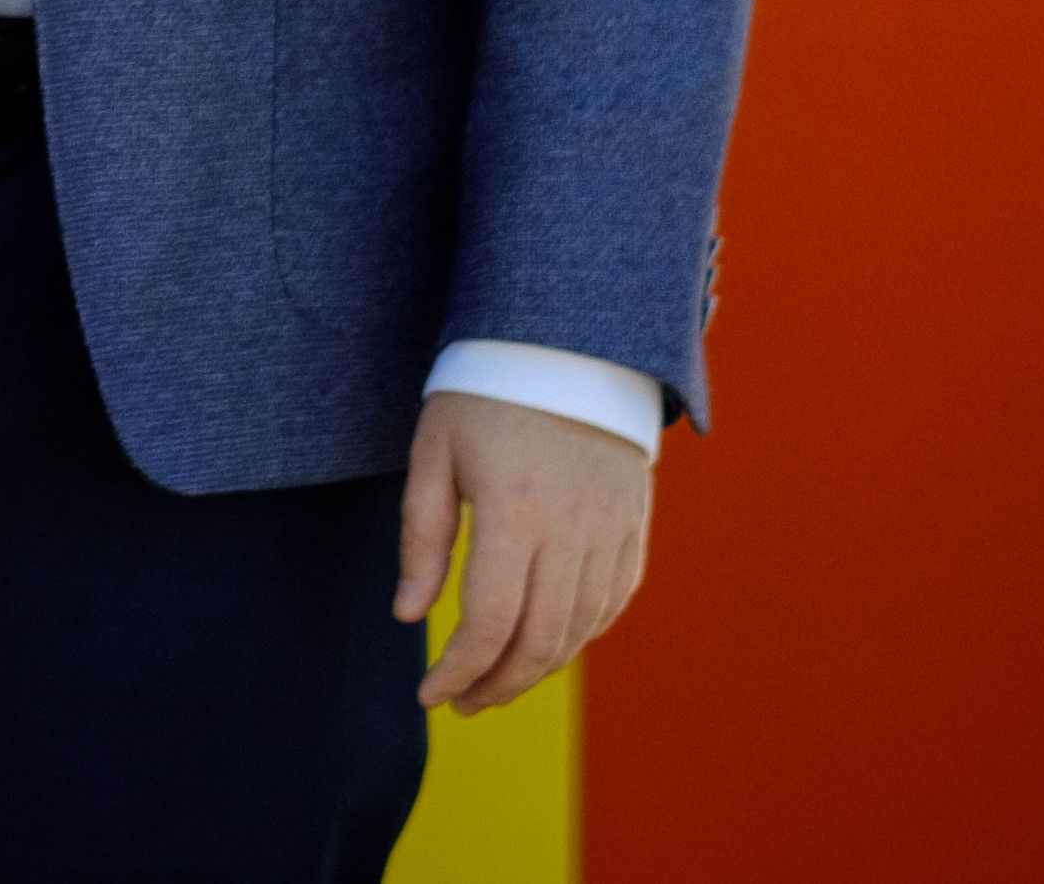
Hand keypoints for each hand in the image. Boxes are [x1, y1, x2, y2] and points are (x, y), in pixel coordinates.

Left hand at [395, 390, 652, 713]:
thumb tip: (410, 615)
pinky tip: (546, 643)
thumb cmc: (486, 391)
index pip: (490, 624)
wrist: (570, 341)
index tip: (431, 695)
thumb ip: (422, 537)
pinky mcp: (633, 527)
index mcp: (515, 512)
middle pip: (540, 643)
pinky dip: (579, 636)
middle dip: (496, 686)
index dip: (460, 671)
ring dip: (536, 670)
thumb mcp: (434, 451)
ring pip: (580, 631)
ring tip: (495, 681)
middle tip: (461, 702)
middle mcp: (571, 531)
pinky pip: (613, 603)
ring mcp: (611, 532)